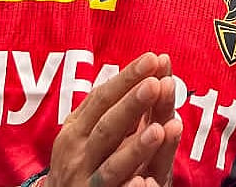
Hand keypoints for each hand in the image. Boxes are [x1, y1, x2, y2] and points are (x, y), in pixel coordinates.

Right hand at [44, 52, 183, 186]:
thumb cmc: (82, 157)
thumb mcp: (87, 128)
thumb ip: (114, 102)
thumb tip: (152, 64)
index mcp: (76, 130)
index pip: (102, 98)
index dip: (127, 79)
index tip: (153, 59)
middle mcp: (78, 155)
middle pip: (108, 128)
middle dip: (131, 106)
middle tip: (156, 84)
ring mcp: (86, 182)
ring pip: (113, 166)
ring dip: (136, 148)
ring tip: (159, 130)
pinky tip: (144, 182)